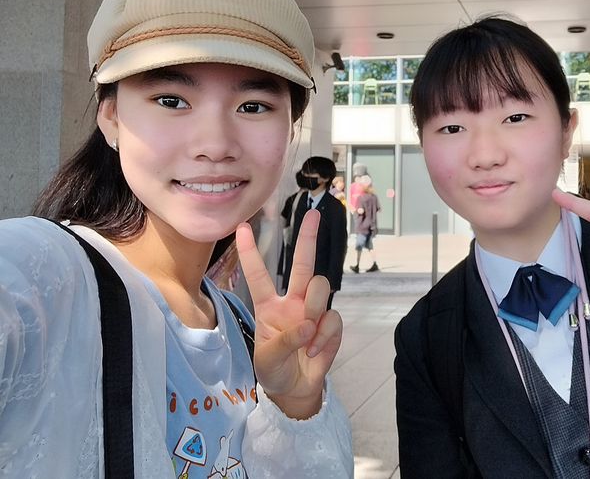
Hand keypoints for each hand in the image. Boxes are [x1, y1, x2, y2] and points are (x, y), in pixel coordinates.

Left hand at [236, 210, 342, 418]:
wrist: (295, 390)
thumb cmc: (273, 370)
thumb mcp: (266, 359)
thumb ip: (283, 342)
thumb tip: (307, 325)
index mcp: (268, 306)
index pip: (258, 275)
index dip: (249, 252)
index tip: (241, 228)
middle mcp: (292, 302)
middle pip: (302, 264)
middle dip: (308, 238)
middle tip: (314, 215)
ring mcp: (313, 311)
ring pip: (320, 287)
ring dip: (314, 307)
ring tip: (306, 334)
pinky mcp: (330, 324)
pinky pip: (332, 318)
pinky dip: (323, 336)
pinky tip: (313, 351)